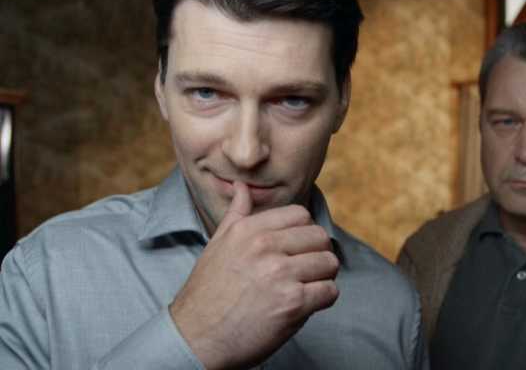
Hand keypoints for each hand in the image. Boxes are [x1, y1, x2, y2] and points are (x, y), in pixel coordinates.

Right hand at [169, 182, 339, 368]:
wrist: (195, 338)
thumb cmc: (207, 294)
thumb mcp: (217, 245)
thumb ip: (236, 214)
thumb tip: (242, 186)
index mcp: (249, 230)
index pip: (300, 215)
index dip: (304, 233)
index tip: (297, 250)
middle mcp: (265, 246)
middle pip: (320, 237)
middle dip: (318, 254)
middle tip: (306, 271)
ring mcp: (280, 274)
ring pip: (329, 263)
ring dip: (323, 277)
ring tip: (307, 287)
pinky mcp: (293, 303)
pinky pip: (330, 291)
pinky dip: (323, 299)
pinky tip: (306, 304)